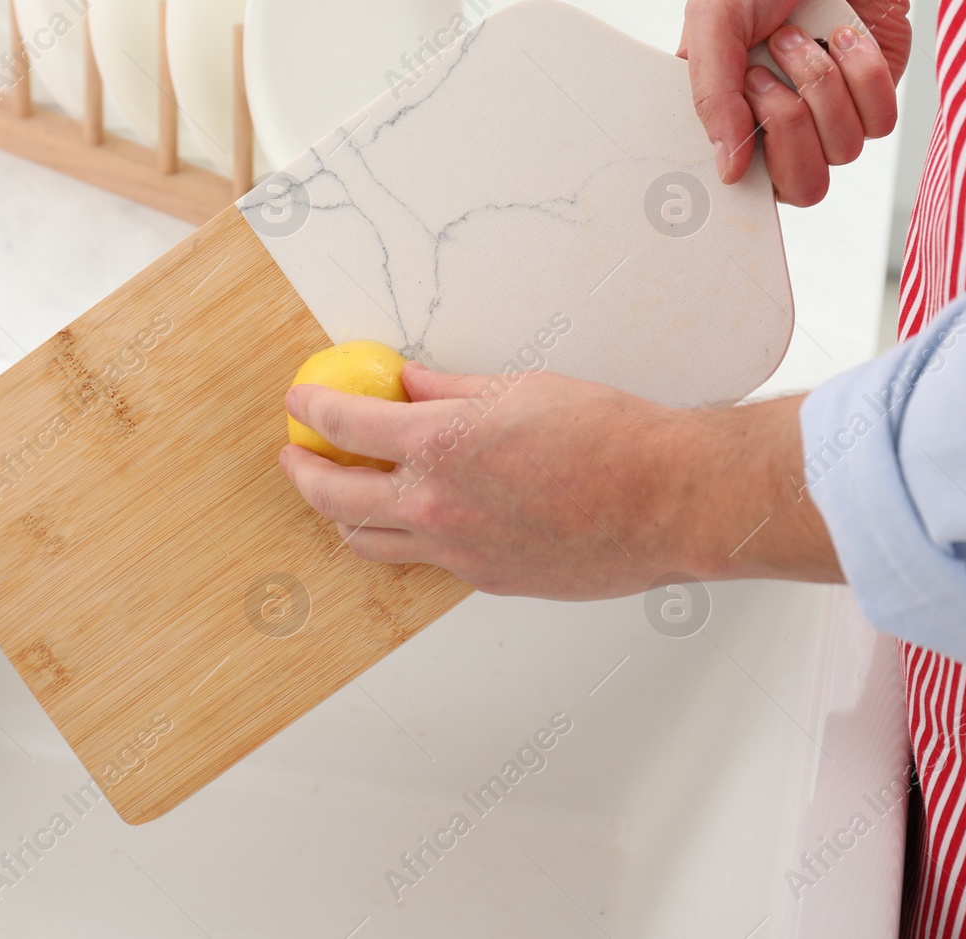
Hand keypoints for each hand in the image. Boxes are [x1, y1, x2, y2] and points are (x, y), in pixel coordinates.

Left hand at [279, 363, 842, 598]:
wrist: (668, 499)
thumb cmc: (611, 438)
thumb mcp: (519, 389)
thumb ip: (450, 391)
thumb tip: (408, 385)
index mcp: (440, 447)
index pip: (346, 425)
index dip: (314, 409)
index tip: (303, 401)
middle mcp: (438, 508)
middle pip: (337, 499)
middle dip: (305, 474)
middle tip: (298, 456)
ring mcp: (461, 554)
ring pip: (374, 544)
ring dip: (347, 516)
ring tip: (344, 494)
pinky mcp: (489, 581)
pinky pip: (429, 561)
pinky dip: (411, 537)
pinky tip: (423, 517)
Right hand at [679, 0, 953, 200]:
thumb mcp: (714, 13)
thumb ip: (710, 92)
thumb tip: (726, 166)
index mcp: (726, 114)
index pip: (731, 185)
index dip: (739, 173)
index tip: (734, 138)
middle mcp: (777, 127)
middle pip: (797, 187)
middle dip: (787, 124)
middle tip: (767, 74)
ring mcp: (829, 120)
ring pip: (840, 152)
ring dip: (822, 83)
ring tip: (806, 36)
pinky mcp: (874, 103)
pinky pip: (878, 122)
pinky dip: (863, 73)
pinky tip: (845, 36)